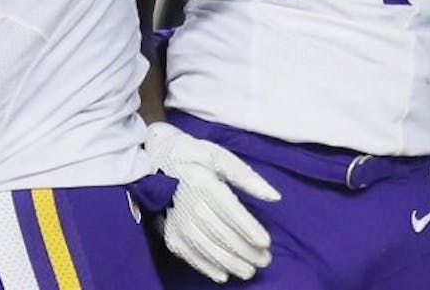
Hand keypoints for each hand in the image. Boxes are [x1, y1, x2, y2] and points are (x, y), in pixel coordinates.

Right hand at [144, 121, 281, 282]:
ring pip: (205, 246)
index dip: (248, 229)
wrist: (154, 158)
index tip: (266, 243)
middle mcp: (187, 202)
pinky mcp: (168, 231)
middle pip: (220, 232)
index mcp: (202, 181)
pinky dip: (205, 266)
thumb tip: (274, 197)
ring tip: (248, 271)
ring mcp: (175, 219)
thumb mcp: (220, 156)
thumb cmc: (194, 155)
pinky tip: (222, 275)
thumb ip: (247, 177)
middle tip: (265, 261)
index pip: (230, 211)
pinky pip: (188, 253)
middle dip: (244, 250)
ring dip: (228, 262)